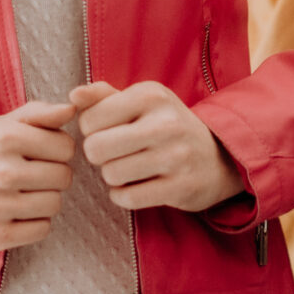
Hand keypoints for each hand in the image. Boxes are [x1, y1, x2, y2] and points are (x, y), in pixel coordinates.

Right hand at [0, 101, 78, 255]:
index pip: (66, 146)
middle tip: (29, 176)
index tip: (38, 154)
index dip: (57, 150)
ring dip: (44, 200)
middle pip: (64, 176)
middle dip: (52, 175)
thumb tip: (72, 108)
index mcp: (2, 137)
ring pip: (55, 203)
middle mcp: (0, 171)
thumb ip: (35, 114)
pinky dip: (34, 222)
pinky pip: (42, 229)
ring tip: (20, 194)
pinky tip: (14, 214)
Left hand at [73, 82, 246, 211]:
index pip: (89, 119)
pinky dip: (123, 195)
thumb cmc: (166, 125)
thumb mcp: (141, 102)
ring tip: (128, 168)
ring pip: (111, 174)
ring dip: (112, 176)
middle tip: (113, 153)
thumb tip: (74, 96)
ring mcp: (175, 157)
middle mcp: (165, 123)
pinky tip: (135, 186)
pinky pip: (128, 198)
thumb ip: (103, 96)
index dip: (92, 130)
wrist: (219, 156)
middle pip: (95, 148)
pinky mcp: (180, 187)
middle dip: (97, 155)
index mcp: (151, 95)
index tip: (109, 131)